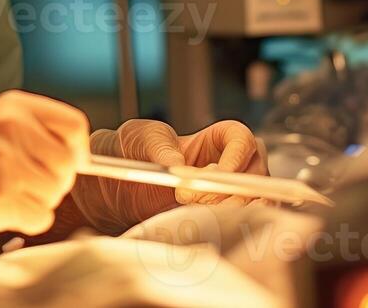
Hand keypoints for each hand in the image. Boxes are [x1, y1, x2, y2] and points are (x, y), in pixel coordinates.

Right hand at [0, 90, 89, 235]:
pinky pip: (40, 217)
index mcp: (17, 107)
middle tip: (24, 180)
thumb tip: (82, 160)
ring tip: (7, 190)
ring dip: (37, 200)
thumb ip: (39, 131)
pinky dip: (26, 219)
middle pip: (67, 166)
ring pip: (55, 193)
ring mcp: (5, 163)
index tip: (68, 162)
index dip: (77, 150)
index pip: (75, 127)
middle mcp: (12, 130)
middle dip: (52, 180)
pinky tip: (0, 204)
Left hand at [70, 118, 266, 234]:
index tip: (217, 172)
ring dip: (231, 211)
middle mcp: (227, 168)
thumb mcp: (139, 138)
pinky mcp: (215, 223)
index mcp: (214, 140)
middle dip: (233, 189)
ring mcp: (224, 198)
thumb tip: (180, 165)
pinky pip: (238, 228)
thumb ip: (159, 146)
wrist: (111, 189)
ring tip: (195, 213)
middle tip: (196, 197)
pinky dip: (226, 229)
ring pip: (253, 204)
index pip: (243, 140)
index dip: (238, 155)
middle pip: (256, 175)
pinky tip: (200, 227)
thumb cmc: (129, 150)